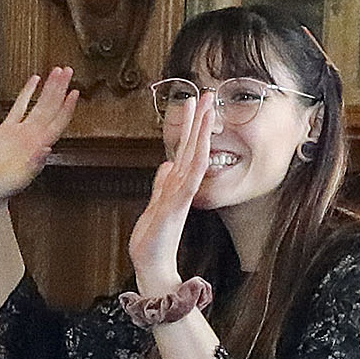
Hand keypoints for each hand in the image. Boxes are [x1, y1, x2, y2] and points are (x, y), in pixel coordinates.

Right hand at [0, 65, 79, 207]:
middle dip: (60, 89)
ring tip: (57, 71)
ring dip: (49, 88)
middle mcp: (34, 136)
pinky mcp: (7, 129)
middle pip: (51, 107)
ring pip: (39, 104)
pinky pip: (19, 106)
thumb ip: (34, 164)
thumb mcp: (19, 179)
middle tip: (68, 71)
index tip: (75, 92)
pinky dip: (27, 92)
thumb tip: (47, 149)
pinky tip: (34, 80)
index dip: (67, 108)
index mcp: (39, 146)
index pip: (58, 122)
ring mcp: (22, 131)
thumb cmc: (2, 189)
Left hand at [129, 90, 211, 299]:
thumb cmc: (153, 239)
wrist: (151, 265)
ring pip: (195, 158)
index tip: (195, 102)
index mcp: (177, 185)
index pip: (187, 149)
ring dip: (201, 133)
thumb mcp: (155, 203)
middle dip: (201, 120)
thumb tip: (167, 164)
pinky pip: (188, 183)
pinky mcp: (175, 209)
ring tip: (206, 109)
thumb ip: (162, 183)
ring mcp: (181, 197)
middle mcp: (183, 187)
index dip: (192, 126)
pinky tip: (201, 150)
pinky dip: (195, 166)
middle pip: (195, 147)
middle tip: (208, 93)